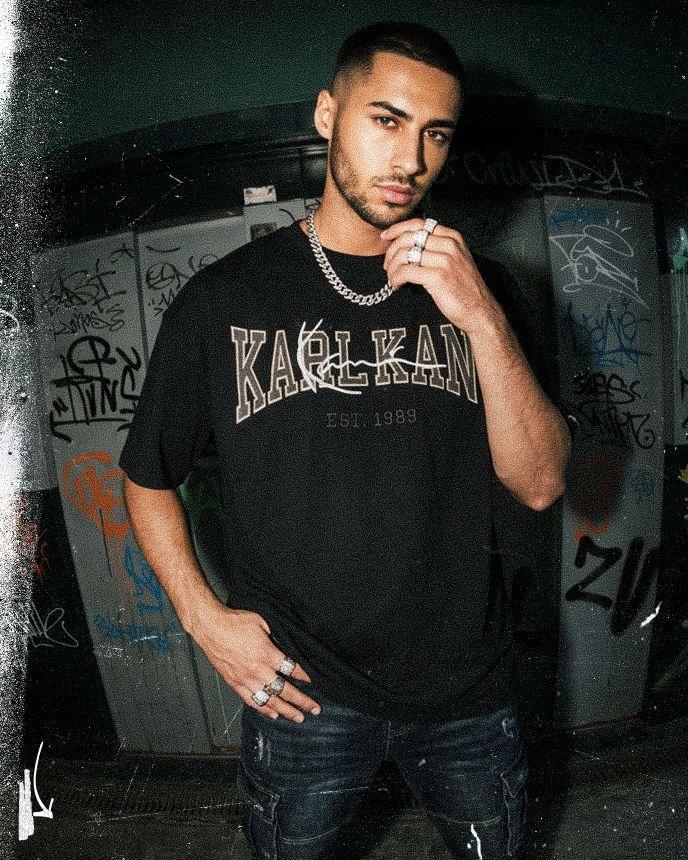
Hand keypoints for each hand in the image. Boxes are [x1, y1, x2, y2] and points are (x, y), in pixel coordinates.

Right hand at [191, 604, 320, 722]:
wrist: (210, 627)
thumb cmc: (235, 621)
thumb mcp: (263, 622)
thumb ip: (277, 636)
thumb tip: (290, 643)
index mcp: (266, 653)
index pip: (292, 669)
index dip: (306, 677)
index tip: (316, 682)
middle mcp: (257, 670)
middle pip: (285, 690)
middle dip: (302, 701)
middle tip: (315, 709)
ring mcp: (245, 679)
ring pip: (270, 701)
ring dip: (286, 711)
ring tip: (299, 718)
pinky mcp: (234, 684)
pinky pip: (252, 701)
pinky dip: (264, 710)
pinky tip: (274, 715)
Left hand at [381, 218, 499, 333]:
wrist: (480, 310)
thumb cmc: (464, 288)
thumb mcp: (456, 259)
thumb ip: (437, 248)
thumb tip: (407, 244)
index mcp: (453, 237)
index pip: (419, 223)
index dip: (397, 228)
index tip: (385, 237)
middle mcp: (450, 245)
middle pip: (408, 237)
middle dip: (391, 251)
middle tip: (387, 265)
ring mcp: (445, 260)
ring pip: (405, 254)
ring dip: (392, 267)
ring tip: (392, 278)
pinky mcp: (438, 277)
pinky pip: (406, 271)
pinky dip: (396, 278)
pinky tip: (397, 285)